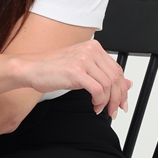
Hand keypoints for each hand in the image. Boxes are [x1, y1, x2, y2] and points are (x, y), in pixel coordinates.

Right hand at [13, 40, 131, 116]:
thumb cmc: (52, 69)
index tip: (122, 101)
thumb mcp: (83, 70)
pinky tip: (94, 105)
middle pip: (115, 77)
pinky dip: (99, 100)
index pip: (117, 69)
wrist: (31, 68)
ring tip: (100, 108)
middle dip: (118, 97)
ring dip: (107, 101)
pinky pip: (97, 89)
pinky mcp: (76, 71)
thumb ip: (103, 75)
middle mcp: (90, 51)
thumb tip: (126, 83)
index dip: (122, 88)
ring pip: (108, 84)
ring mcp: (83, 60)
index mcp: (94, 48)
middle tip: (115, 110)